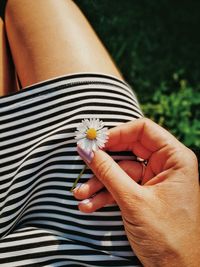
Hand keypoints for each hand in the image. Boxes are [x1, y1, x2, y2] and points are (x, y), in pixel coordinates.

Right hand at [73, 118, 199, 266]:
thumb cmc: (167, 237)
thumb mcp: (133, 200)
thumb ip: (108, 172)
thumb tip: (86, 149)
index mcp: (175, 158)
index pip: (143, 129)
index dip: (117, 132)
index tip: (95, 141)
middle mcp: (165, 165)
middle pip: (128, 149)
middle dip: (104, 160)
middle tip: (84, 162)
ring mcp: (153, 180)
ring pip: (121, 171)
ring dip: (99, 183)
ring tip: (80, 194)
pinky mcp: (143, 194)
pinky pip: (121, 186)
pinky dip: (105, 195)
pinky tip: (89, 205)